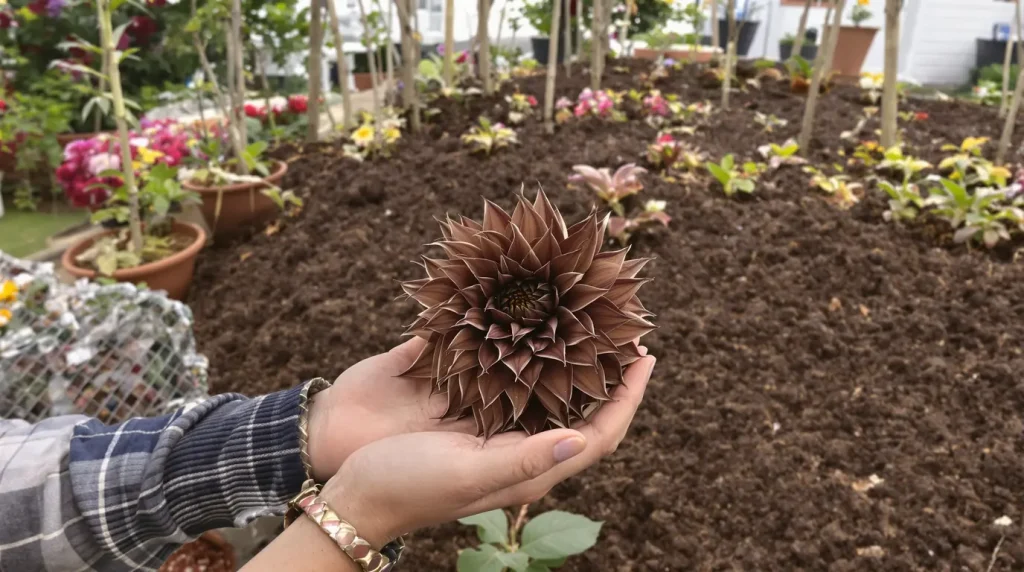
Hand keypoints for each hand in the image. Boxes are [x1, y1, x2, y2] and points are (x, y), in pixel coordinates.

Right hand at [317, 353, 655, 547]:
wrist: (357, 497)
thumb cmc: (411, 486)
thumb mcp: (470, 473)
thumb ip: (526, 459)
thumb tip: (582, 437)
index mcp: (532, 470)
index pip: (601, 435)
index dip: (628, 398)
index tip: (646, 357)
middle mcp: (525, 456)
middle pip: (585, 416)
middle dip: (611, 380)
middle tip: (624, 336)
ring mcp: (501, 442)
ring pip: (556, 403)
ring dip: (578, 370)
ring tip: (591, 331)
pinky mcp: (477, 429)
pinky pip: (521, 394)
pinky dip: (538, 367)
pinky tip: (534, 341)